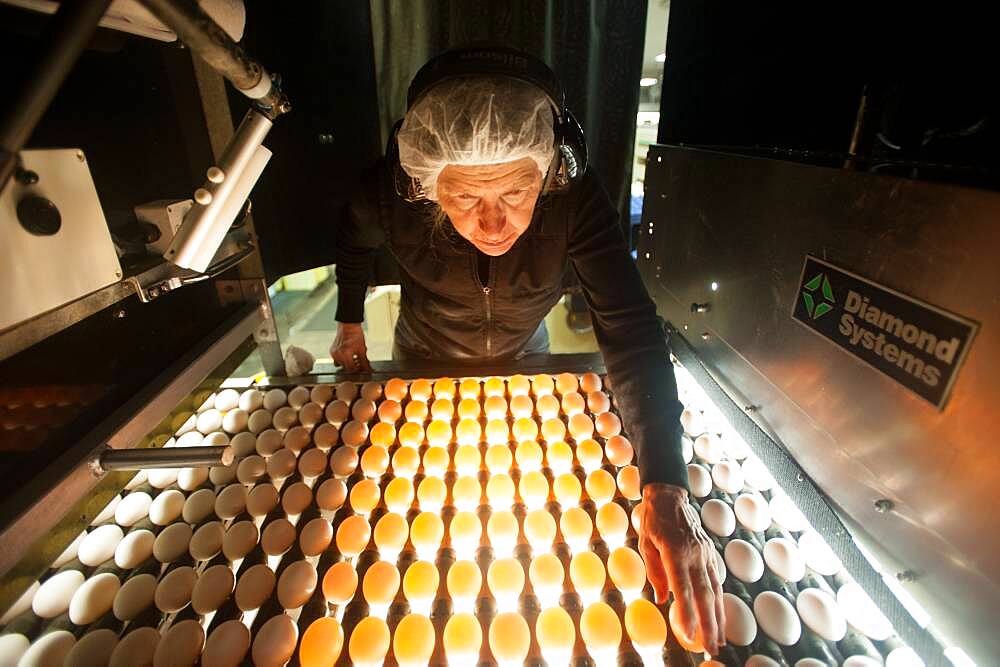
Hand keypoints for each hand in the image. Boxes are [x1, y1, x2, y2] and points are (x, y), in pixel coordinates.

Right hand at [330, 322, 372, 371]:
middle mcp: (338, 355)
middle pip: (346, 368)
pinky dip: (343, 359)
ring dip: (348, 363)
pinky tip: (349, 355)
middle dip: (353, 367)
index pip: (351, 369)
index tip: (362, 369)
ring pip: (341, 365)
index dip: (358, 370)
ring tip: (354, 358)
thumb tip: (368, 370)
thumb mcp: (362, 350)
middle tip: (360, 363)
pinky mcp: (332, 351)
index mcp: (345, 354)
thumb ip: (364, 362)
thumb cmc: (355, 335)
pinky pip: (337, 359)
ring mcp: (334, 353)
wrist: (348, 325)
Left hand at [637, 483, 724, 655]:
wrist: (669, 496)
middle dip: (709, 624)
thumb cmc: (653, 521)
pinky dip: (719, 602)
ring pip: (715, 590)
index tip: (689, 635)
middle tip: (711, 648)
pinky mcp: (709, 553)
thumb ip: (655, 572)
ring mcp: (705, 553)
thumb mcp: (645, 544)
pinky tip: (720, 617)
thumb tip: (663, 599)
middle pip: (704, 595)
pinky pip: (716, 581)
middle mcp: (694, 554)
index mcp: (675, 551)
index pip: (683, 589)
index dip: (687, 614)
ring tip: (719, 640)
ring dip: (718, 617)